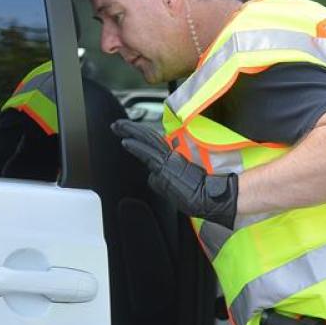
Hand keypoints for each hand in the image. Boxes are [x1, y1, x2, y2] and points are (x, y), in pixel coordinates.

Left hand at [111, 120, 237, 228]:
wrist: (209, 200)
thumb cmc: (200, 197)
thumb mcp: (180, 186)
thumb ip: (165, 178)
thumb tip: (153, 178)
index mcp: (176, 160)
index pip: (155, 144)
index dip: (141, 137)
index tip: (128, 134)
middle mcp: (172, 156)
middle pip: (149, 138)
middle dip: (132, 130)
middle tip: (117, 124)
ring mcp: (170, 160)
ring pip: (148, 141)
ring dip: (130, 132)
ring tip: (117, 126)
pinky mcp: (167, 166)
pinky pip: (149, 153)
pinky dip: (136, 147)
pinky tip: (125, 141)